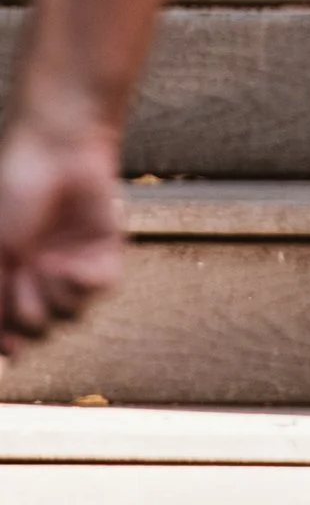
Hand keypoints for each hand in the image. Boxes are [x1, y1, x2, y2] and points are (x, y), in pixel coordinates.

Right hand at [0, 107, 124, 349]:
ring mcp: (73, 265)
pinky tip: (65, 263)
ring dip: (51, 298)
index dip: (9, 342)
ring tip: (41, 265)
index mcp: (11, 275)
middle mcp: (41, 276)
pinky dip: (78, 285)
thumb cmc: (14, 194)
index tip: (8, 345)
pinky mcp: (105, 254)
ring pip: (70, 317)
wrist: (54, 151)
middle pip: (39, 330)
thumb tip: (7, 353)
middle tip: (19, 277)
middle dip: (24, 312)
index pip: (12, 330)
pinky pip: (98, 292)